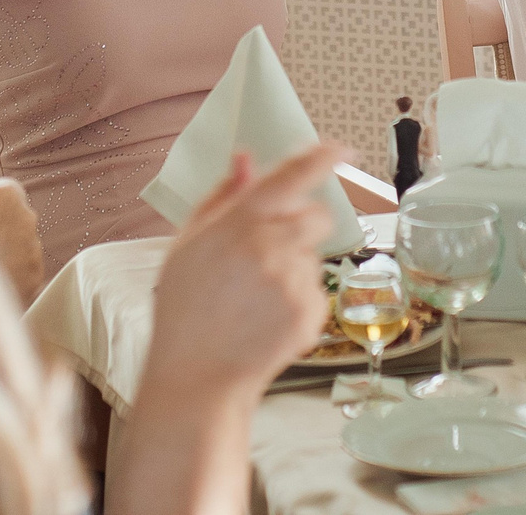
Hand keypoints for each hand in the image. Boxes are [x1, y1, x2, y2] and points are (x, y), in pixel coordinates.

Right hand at [147, 143, 344, 392]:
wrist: (196, 376)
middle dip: (302, 224)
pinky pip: (315, 290)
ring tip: (254, 296)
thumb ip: (221, 196)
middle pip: (316, 216)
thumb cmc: (185, 308)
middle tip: (272, 247)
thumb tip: (245, 158)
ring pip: (313, 256)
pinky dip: (296, 299)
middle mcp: (272, 247)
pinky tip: (265, 317)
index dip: (321, 156)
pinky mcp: (310, 312)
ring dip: (294, 266)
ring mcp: (294, 282)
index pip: (292, 176)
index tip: (340, 149)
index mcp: (239, 223)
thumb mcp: (188, 244)